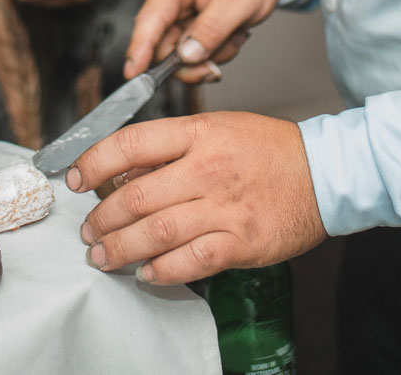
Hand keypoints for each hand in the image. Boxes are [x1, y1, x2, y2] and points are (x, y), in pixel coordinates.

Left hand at [69, 112, 326, 285]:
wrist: (325, 173)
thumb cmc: (268, 150)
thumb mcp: (216, 128)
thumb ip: (170, 148)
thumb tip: (122, 171)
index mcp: (199, 132)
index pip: (131, 143)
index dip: (94, 162)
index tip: (75, 178)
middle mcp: (207, 168)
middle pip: (135, 197)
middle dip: (101, 218)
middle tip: (89, 230)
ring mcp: (224, 208)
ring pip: (155, 233)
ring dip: (120, 249)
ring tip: (104, 256)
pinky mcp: (241, 242)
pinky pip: (189, 262)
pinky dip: (161, 271)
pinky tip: (147, 272)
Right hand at [124, 0, 283, 83]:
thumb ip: (213, 27)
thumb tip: (186, 55)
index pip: (149, 20)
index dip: (139, 50)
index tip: (133, 77)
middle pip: (162, 47)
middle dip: (195, 60)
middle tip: (224, 54)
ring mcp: (173, 11)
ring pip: (179, 55)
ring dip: (211, 53)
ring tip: (234, 32)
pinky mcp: (183, 23)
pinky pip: (190, 53)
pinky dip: (214, 50)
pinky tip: (229, 33)